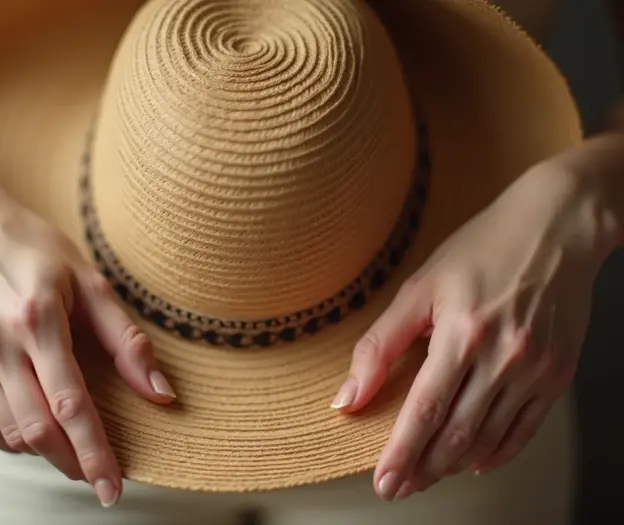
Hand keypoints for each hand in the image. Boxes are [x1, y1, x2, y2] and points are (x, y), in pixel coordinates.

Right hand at [0, 171, 175, 505]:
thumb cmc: (34, 247)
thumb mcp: (90, 280)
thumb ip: (125, 340)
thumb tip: (162, 393)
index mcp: (38, 318)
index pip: (70, 404)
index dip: (94, 452)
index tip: (113, 487)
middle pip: (37, 429)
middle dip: (72, 462)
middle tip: (99, 476)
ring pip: (9, 433)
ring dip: (45, 452)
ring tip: (73, 450)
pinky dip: (13, 438)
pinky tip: (37, 431)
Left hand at [332, 162, 618, 499]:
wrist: (555, 228)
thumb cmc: (481, 249)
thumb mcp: (421, 286)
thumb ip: (381, 344)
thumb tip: (348, 397)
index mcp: (463, 332)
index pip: (425, 410)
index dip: (402, 452)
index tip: (383, 481)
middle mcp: (503, 357)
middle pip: (458, 434)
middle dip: (424, 468)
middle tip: (399, 488)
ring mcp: (536, 369)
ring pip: (490, 438)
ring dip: (455, 465)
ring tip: (428, 475)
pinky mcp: (558, 373)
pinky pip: (526, 429)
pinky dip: (498, 451)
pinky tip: (475, 461)